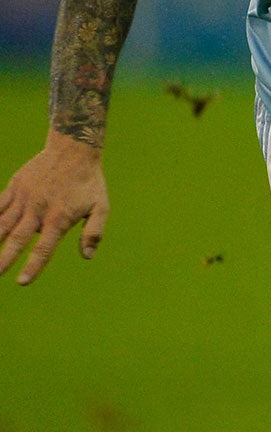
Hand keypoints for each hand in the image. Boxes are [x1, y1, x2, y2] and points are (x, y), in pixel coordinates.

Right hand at [0, 132, 110, 284]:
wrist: (73, 150)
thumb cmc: (89, 182)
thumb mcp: (100, 206)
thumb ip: (94, 232)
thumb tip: (87, 256)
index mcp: (59, 218)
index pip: (44, 248)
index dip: (33, 266)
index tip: (22, 282)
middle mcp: (38, 210)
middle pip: (18, 239)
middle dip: (4, 258)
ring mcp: (23, 198)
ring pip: (2, 224)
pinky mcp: (14, 187)